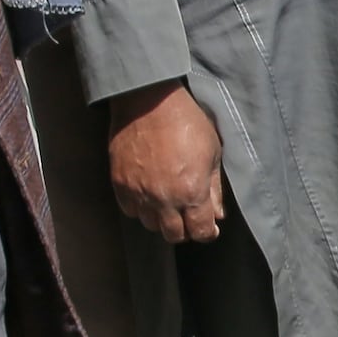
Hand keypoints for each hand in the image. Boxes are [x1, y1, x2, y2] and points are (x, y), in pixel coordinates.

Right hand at [105, 81, 227, 243]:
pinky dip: (140, 208)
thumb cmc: (186, 121)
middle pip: (174, 235)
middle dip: (185, 229)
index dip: (208, 233)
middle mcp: (164, 199)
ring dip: (162, 219)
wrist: (149, 101)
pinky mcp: (120, 184)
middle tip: (189, 216)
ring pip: (150, 225)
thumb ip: (215, 188)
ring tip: (168, 202)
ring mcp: (139, 193)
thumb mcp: (212, 152)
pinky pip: (130, 210)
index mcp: (192, 192)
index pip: (200, 232)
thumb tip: (217, 215)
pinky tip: (149, 194)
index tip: (209, 227)